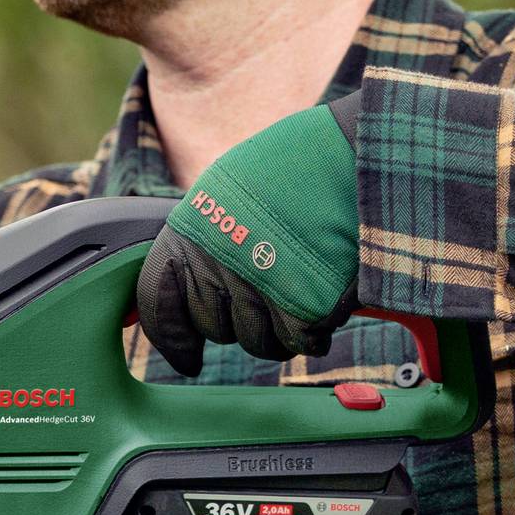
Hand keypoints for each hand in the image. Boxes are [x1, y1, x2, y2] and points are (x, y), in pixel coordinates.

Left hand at [135, 90, 363, 375]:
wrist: (356, 155)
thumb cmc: (295, 166)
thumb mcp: (227, 189)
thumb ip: (206, 238)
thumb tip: (193, 280)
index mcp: (187, 233)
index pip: (158, 301)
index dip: (171, 337)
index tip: (186, 359)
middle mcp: (216, 266)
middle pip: (215, 327)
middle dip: (236, 323)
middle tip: (264, 300)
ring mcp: (260, 291)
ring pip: (258, 342)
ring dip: (277, 330)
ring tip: (297, 294)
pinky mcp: (306, 309)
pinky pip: (301, 342)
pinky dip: (314, 332)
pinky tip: (323, 306)